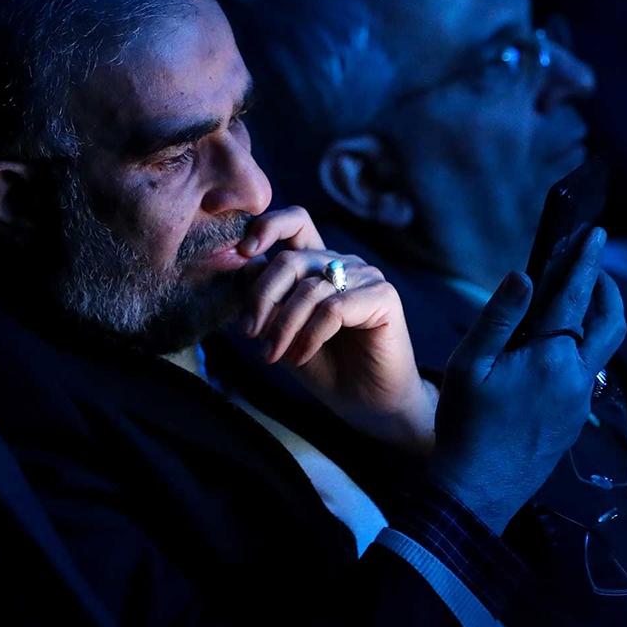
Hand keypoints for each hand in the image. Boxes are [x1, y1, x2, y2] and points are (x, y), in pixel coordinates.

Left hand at [232, 207, 436, 451]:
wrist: (366, 403)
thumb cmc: (324, 366)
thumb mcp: (282, 332)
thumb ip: (266, 302)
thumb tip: (243, 268)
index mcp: (317, 263)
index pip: (294, 223)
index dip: (266, 227)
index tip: (244, 252)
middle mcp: (342, 263)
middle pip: (291, 259)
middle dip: (262, 297)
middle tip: (250, 333)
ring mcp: (365, 277)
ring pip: (309, 288)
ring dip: (283, 326)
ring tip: (272, 355)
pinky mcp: (383, 297)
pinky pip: (334, 308)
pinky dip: (311, 335)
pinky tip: (302, 357)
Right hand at [431, 226, 625, 533]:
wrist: (478, 491)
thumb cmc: (464, 426)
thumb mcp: (469, 365)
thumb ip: (499, 316)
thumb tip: (525, 275)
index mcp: (549, 357)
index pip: (574, 295)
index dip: (585, 259)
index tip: (595, 232)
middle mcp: (575, 376)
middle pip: (610, 321)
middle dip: (606, 288)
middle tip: (592, 264)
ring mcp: (580, 400)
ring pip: (604, 348)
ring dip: (598, 317)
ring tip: (577, 299)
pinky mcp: (576, 419)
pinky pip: (590, 372)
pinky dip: (584, 346)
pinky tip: (558, 346)